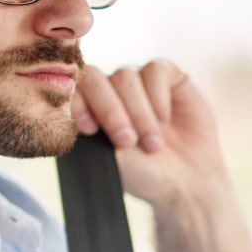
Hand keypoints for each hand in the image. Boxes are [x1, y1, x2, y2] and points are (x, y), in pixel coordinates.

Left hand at [72, 60, 229, 212]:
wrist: (186, 181)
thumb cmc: (143, 173)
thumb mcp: (108, 158)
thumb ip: (87, 131)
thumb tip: (65, 106)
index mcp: (88, 106)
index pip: (71, 88)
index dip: (78, 103)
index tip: (90, 130)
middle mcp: (110, 88)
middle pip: (96, 78)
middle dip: (110, 111)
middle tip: (127, 142)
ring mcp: (138, 79)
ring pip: (126, 76)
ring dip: (139, 113)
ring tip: (152, 144)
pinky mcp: (168, 75)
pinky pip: (156, 71)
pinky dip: (159, 98)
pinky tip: (165, 122)